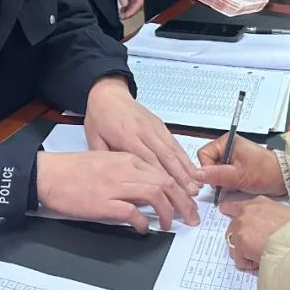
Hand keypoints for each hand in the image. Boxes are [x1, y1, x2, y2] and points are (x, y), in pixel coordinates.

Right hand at [36, 150, 194, 232]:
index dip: (180, 188)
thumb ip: (129, 173)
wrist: (49, 173)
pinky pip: (132, 212)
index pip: (163, 171)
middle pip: (166, 182)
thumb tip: (148, 192)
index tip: (188, 201)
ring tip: (170, 224)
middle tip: (192, 217)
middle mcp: (126, 169)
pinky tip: (143, 228)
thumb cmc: (75, 170)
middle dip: (184, 202)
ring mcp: (116, 185)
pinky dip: (142, 221)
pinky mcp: (104, 202)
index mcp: (128, 158)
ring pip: (156, 194)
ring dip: (168, 211)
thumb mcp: (108, 163)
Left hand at [85, 76, 201, 202]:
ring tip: (196, 186)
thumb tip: (120, 183)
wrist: (107, 93)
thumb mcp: (94, 140)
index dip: (161, 178)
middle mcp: (143, 131)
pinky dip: (185, 157)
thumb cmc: (100, 117)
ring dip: (186, 169)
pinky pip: (175, 143)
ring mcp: (154, 127)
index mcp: (125, 135)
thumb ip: (108, 161)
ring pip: (174, 150)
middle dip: (180, 178)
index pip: (148, 160)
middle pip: (166, 157)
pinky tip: (191, 169)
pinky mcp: (160, 125)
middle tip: (190, 196)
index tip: (170, 195)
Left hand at [109, 0, 144, 19]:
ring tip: (120, 13)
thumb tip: (124, 4)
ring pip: (133, 0)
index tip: (124, 16)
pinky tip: (120, 5)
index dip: (132, 10)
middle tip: (121, 17)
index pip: (139, 2)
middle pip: (137, 3)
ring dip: (128, 7)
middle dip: (130, 11)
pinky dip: (126, 2)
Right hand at [196, 135, 285, 196]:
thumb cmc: (265, 172)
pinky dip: (228, 184)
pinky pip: (223, 177)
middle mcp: (227, 148)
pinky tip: (238, 186)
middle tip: (230, 183)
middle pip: (208, 164)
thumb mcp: (239, 175)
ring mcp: (231, 158)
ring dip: (223, 182)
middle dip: (217, 177)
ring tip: (237, 184)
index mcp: (227, 142)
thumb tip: (197, 174)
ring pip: (215, 173)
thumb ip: (217, 175)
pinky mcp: (235, 168)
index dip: (207, 169)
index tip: (217, 180)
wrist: (283, 179)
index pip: (203, 154)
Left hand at [220, 197, 289, 269]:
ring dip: (244, 252)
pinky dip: (249, 264)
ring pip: (234, 245)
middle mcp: (246, 211)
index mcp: (259, 203)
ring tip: (261, 256)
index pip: (237, 205)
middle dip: (240, 239)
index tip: (223, 209)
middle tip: (254, 248)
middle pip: (232, 228)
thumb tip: (268, 227)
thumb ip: (270, 217)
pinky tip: (261, 262)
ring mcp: (241, 226)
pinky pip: (240, 259)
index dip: (230, 209)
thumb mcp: (285, 214)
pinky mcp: (241, 243)